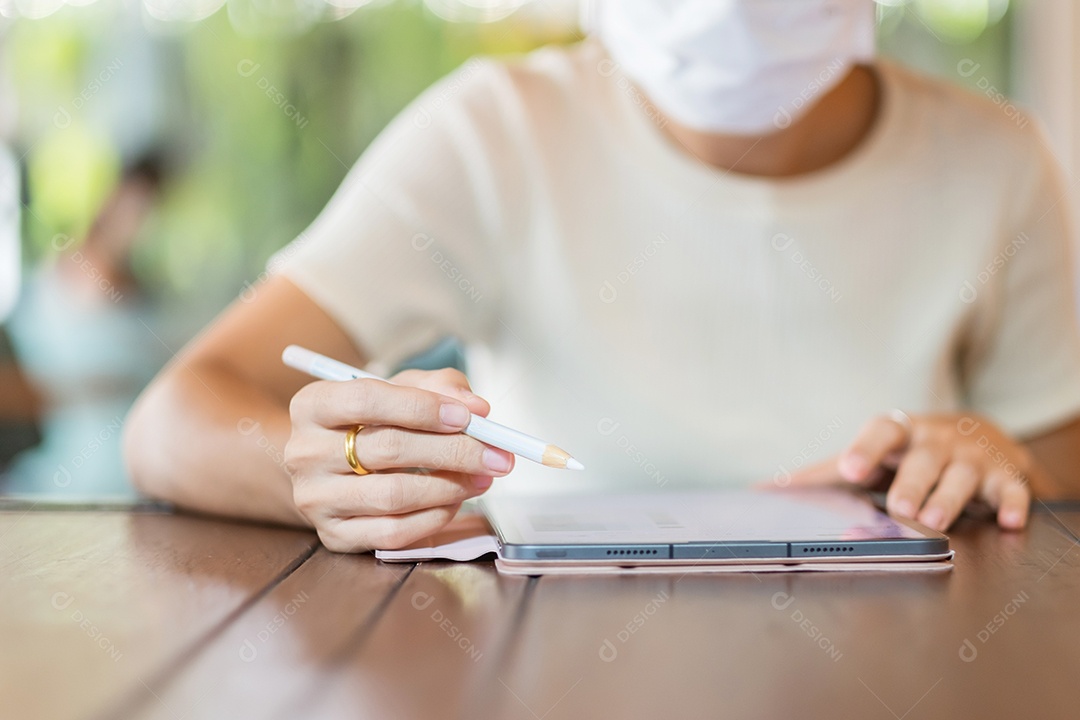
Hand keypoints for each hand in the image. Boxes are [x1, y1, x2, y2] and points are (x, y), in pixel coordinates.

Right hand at [284, 367, 513, 551]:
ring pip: (393, 495)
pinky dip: (434, 518)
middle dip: (453, 451)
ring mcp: (315, 499)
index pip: (367, 398)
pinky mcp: (333, 536)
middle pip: (386, 449)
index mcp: (313, 404)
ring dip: (450, 487)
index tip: (470, 417)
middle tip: (497, 454)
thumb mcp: (400, 390)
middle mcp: (304, 452)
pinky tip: (455, 502)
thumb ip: (439, 388)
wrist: (329, 470)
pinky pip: (393, 533)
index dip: (423, 407)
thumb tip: (478, 408)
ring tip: (482, 478)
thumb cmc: (372, 422)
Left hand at [787, 413, 1037, 531]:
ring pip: (962, 475)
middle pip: (922, 459)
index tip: (850, 469)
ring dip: (950, 497)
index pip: (880, 432)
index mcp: (898, 433)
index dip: (865, 449)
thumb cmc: (906, 451)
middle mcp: (935, 440)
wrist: (975, 433)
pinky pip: (1012, 489)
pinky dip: (1014, 504)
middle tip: (900, 509)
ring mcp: (972, 456)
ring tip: (934, 519)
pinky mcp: (1005, 475)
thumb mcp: (868, 455)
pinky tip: (1009, 521)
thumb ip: (820, 475)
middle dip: (911, 483)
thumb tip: (761, 492)